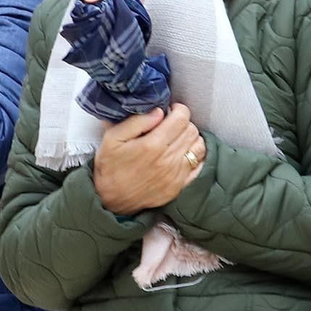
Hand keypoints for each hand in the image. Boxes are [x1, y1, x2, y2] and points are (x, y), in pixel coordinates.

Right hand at [92, 105, 207, 215]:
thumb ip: (136, 121)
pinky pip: (199, 165)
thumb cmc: (110, 167)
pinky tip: (183, 153)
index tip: (170, 111)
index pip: (181, 118)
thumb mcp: (113, 138)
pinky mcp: (179, 186)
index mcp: (152, 145)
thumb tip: (159, 111)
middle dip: (183, 123)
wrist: (110, 200)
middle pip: (191, 130)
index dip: (178, 110)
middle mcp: (168, 160)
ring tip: (177, 138)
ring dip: (190, 138)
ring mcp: (176, 175)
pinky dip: (195, 155)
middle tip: (171, 124)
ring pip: (198, 146)